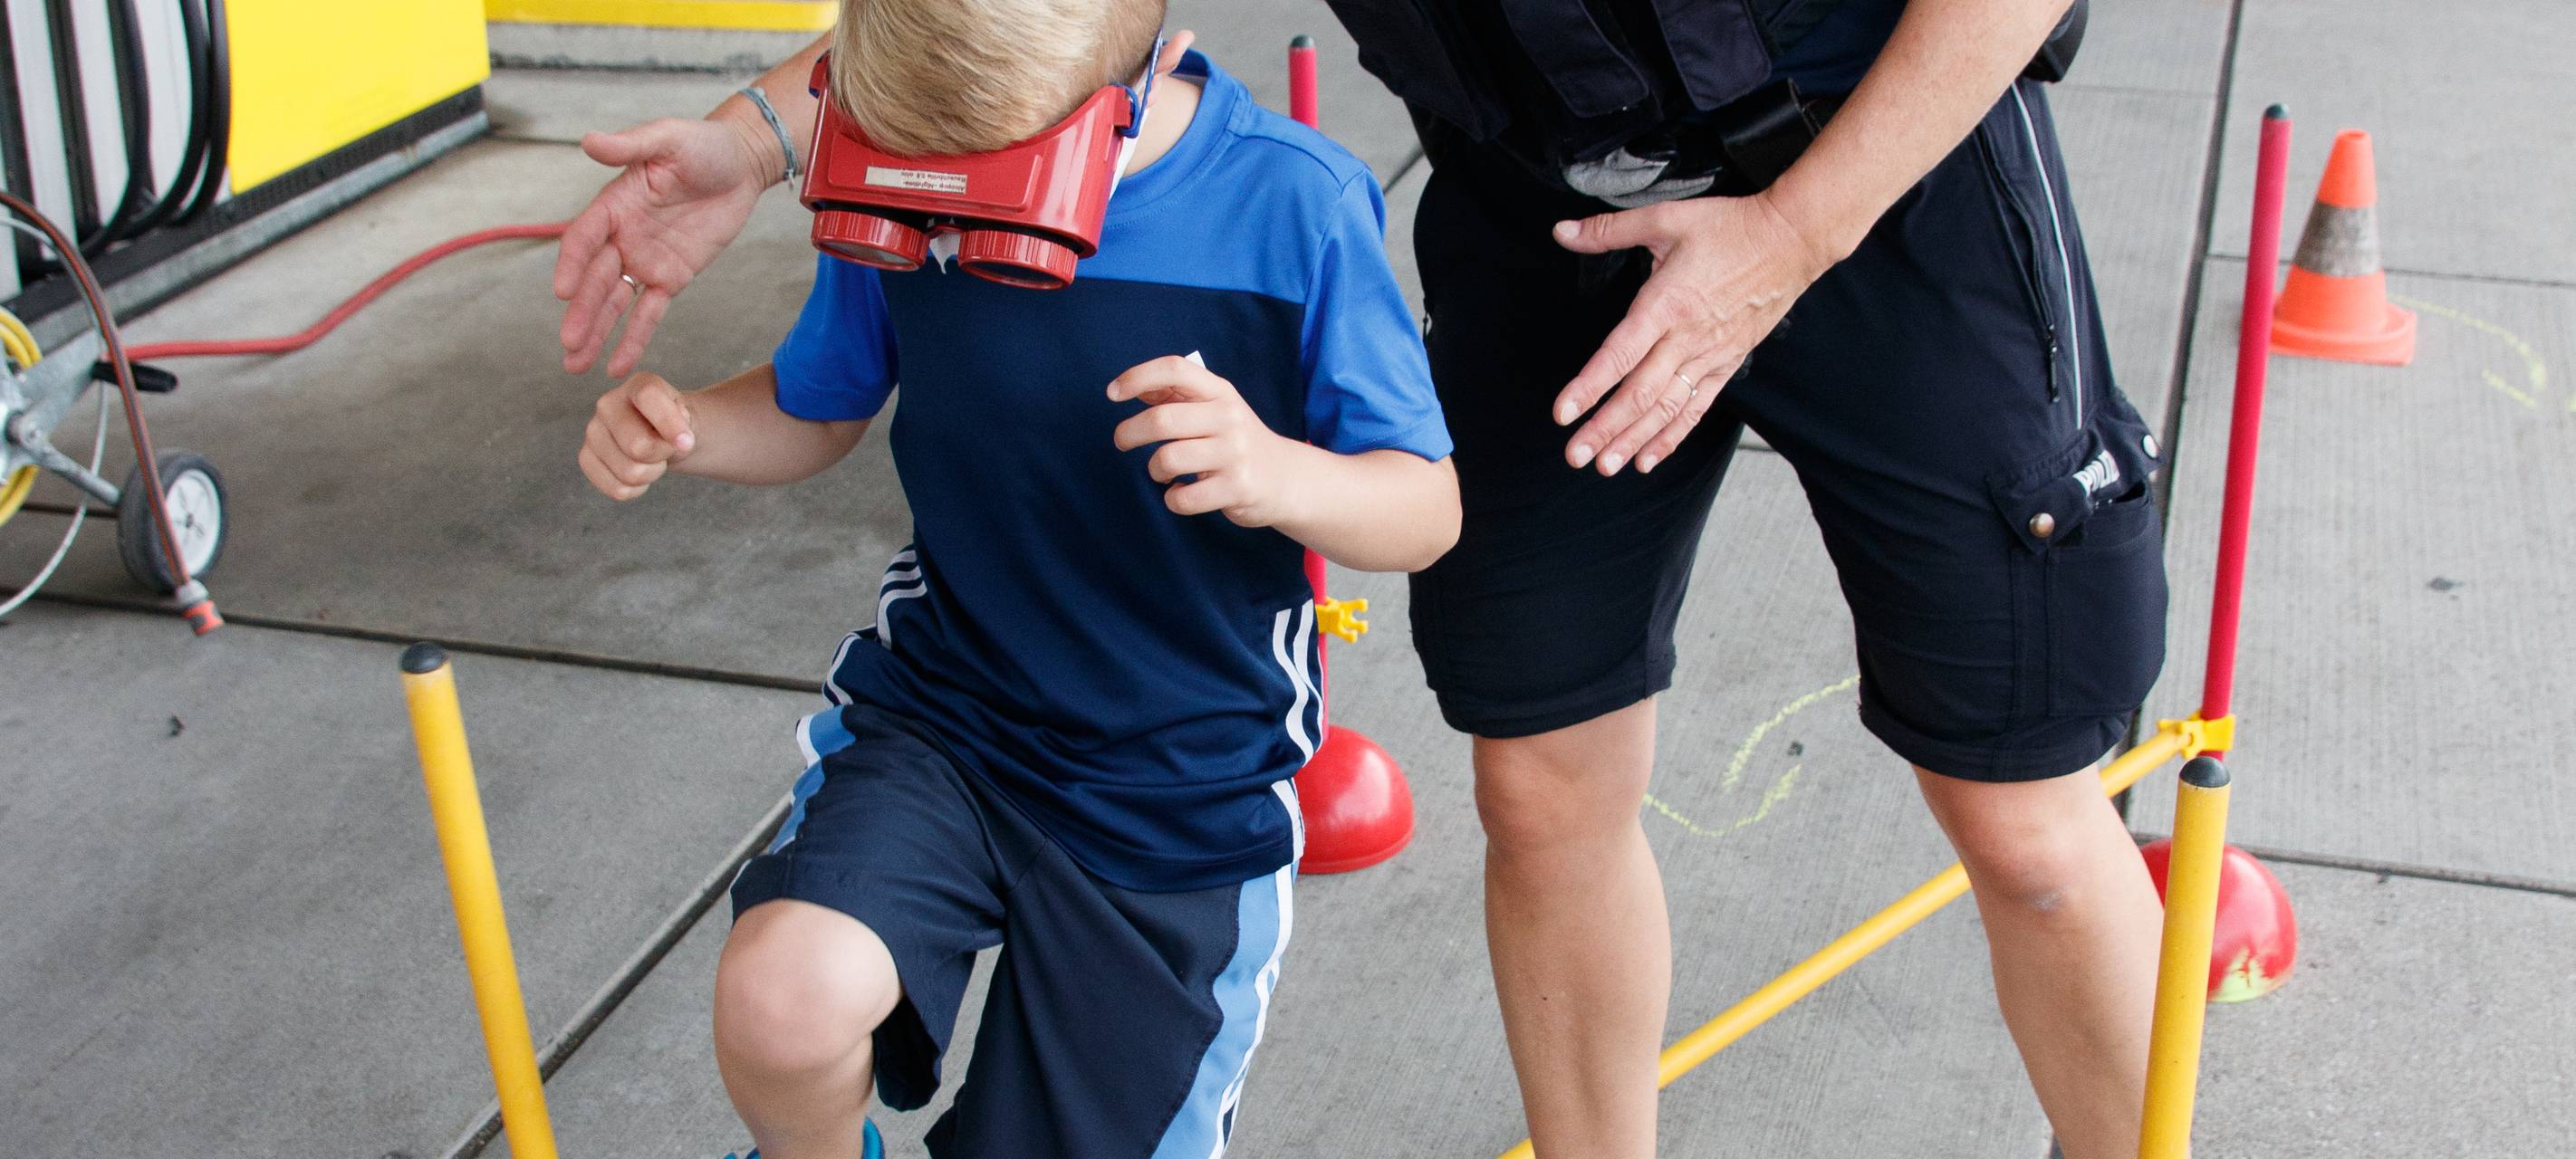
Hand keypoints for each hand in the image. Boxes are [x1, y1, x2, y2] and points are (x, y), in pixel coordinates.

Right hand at [555, 116, 774, 376]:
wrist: (741, 163)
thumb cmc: (702, 145)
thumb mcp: (667, 138)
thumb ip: (630, 145)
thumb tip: (589, 141)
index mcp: (614, 204)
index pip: (584, 238)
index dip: (572, 264)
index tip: (563, 292)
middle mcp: (623, 236)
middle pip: (596, 279)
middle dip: (581, 313)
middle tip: (568, 344)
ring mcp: (645, 259)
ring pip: (615, 302)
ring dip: (596, 333)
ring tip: (575, 364)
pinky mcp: (672, 277)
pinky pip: (649, 312)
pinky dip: (633, 338)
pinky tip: (615, 364)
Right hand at [579, 373, 697, 499]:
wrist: (661, 436)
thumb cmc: (675, 424)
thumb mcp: (687, 417)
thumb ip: (685, 422)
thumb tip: (679, 440)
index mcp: (637, 385)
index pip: (648, 398)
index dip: (670, 425)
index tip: (686, 442)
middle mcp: (608, 404)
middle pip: (638, 446)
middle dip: (662, 455)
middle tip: (666, 449)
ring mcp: (593, 431)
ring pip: (630, 473)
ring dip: (651, 473)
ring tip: (653, 459)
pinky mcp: (586, 458)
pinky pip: (617, 489)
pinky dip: (637, 489)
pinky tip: (640, 473)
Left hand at [1108, 356, 1308, 526]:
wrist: (1287, 478)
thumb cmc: (1236, 441)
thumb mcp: (1214, 408)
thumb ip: (1175, 396)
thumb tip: (1129, 386)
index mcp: (1220, 392)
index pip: (1175, 369)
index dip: (1138, 376)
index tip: (1112, 393)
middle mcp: (1229, 417)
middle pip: (1162, 419)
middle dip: (1129, 433)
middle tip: (1122, 442)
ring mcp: (1235, 453)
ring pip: (1168, 459)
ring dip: (1154, 469)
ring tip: (1162, 472)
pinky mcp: (1238, 488)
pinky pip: (1183, 497)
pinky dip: (1172, 499)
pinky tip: (1181, 493)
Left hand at [1550, 191, 1836, 474]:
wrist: (1792, 240)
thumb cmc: (1729, 228)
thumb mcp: (1665, 218)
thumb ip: (1609, 230)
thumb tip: (1562, 231)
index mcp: (1666, 304)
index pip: (1620, 354)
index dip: (1589, 386)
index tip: (1563, 413)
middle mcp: (1687, 338)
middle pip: (1640, 394)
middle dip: (1604, 429)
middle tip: (1574, 456)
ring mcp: (1710, 355)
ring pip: (1667, 408)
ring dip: (1634, 440)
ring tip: (1605, 466)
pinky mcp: (1728, 363)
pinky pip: (1697, 408)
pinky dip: (1672, 436)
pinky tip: (1648, 458)